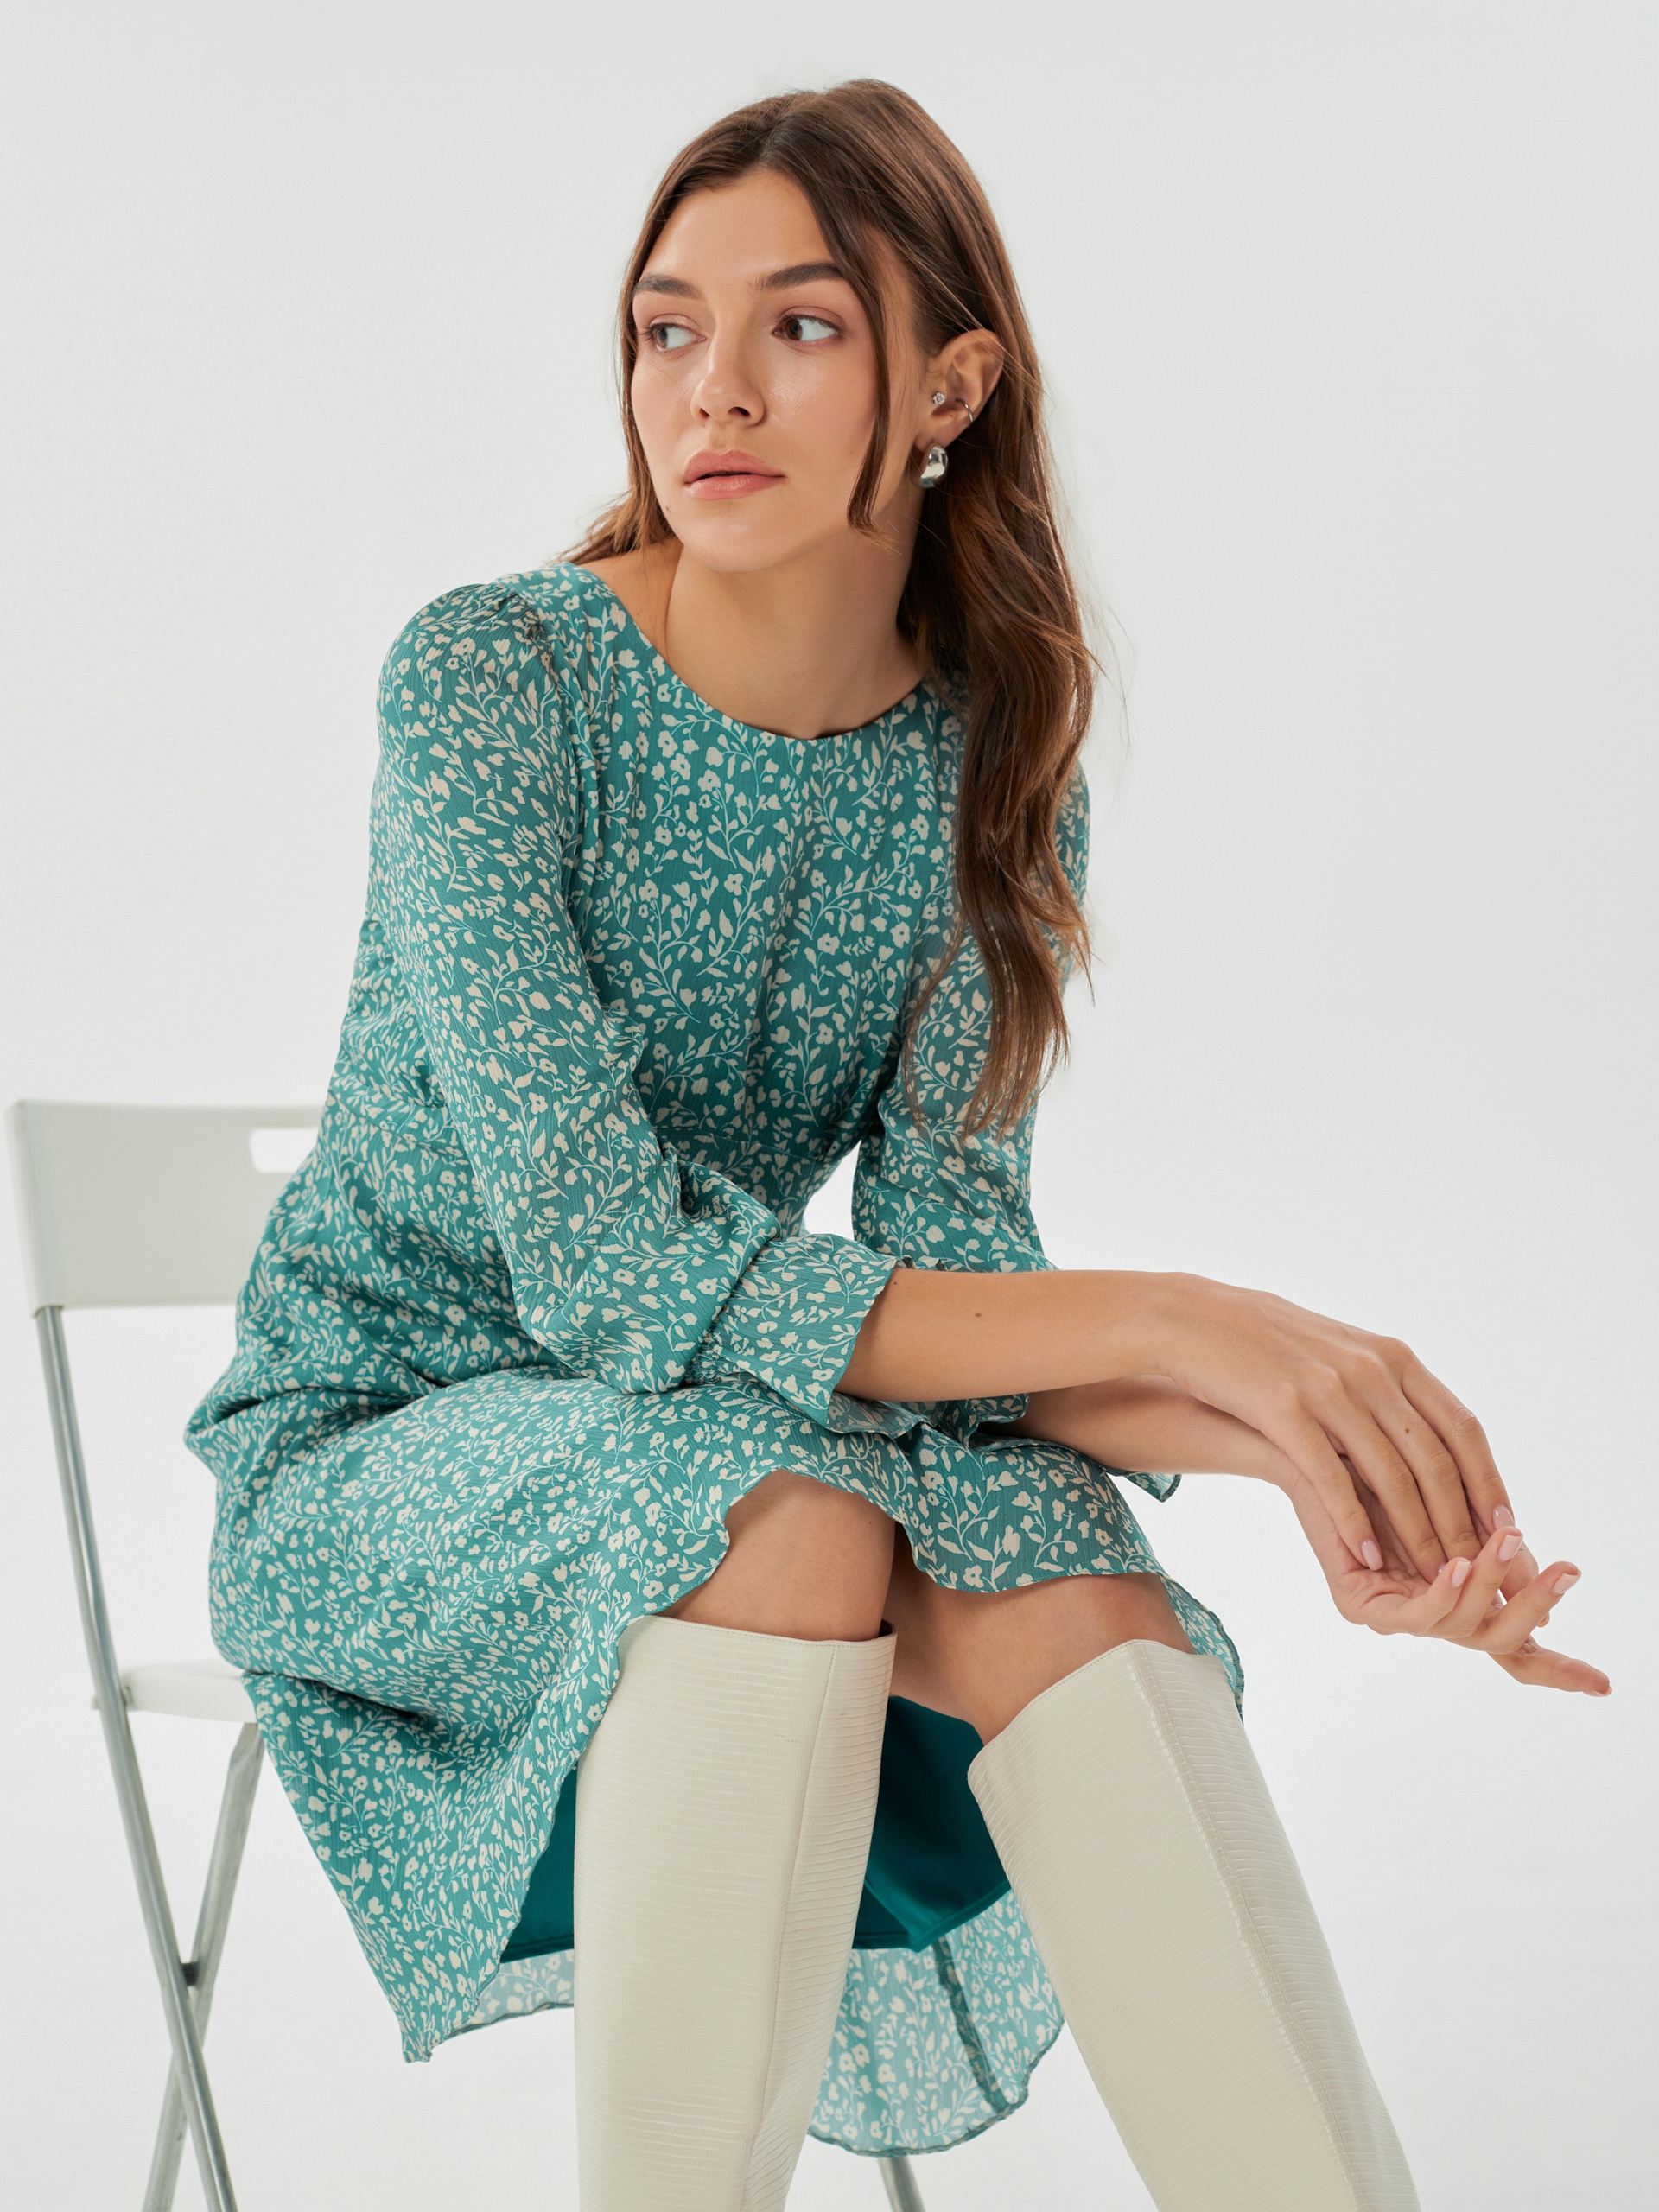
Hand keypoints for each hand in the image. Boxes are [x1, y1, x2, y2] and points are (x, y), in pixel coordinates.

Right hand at [1144, 1274, 1509, 1579]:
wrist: (1195, 1319)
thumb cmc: (1272, 1345)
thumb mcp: (1344, 1353)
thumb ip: (1389, 1390)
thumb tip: (1436, 1438)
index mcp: (1392, 1357)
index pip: (1462, 1427)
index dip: (1489, 1481)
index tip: (1508, 1528)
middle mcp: (1369, 1370)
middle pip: (1434, 1458)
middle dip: (1461, 1521)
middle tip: (1478, 1569)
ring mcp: (1328, 1389)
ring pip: (1390, 1474)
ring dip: (1417, 1533)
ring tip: (1431, 1577)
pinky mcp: (1283, 1409)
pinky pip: (1330, 1476)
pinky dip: (1353, 1521)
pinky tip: (1366, 1557)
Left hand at [1283, 1468, 1610, 1694]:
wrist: (1322, 1444)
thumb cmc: (1392, 1470)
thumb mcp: (1462, 1508)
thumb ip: (1497, 1547)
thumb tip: (1546, 1581)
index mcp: (1462, 1597)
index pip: (1515, 1645)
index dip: (1558, 1669)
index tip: (1605, 1686)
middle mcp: (1431, 1612)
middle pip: (1498, 1641)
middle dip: (1534, 1607)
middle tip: (1567, 1570)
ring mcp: (1396, 1615)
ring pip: (1463, 1625)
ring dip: (1492, 1582)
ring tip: (1511, 1540)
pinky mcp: (1359, 1607)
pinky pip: (1412, 1615)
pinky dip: (1442, 1592)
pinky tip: (1459, 1563)